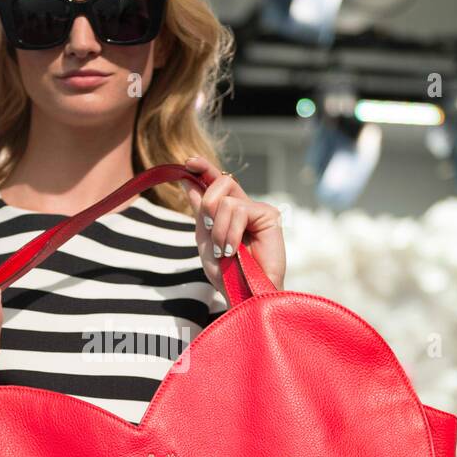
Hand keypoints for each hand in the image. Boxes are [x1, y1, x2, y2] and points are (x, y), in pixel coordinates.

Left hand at [178, 157, 285, 294]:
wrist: (243, 294)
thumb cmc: (227, 274)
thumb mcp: (205, 239)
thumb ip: (199, 211)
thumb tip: (188, 181)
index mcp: (228, 212)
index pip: (216, 183)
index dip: (204, 169)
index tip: (189, 162)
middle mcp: (244, 207)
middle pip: (220, 183)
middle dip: (207, 207)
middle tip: (209, 231)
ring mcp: (257, 210)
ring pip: (226, 200)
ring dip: (218, 229)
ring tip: (225, 251)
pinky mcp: (269, 215)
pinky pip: (239, 209)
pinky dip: (230, 231)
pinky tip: (234, 249)